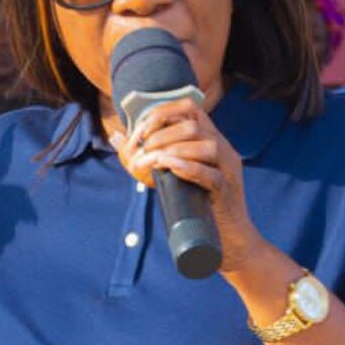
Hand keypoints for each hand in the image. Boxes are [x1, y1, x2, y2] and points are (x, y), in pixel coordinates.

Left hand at [108, 98, 269, 273]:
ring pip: (206, 144)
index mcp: (210, 138)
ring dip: (172, 150)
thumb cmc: (196, 204)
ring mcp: (228, 168)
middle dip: (160, 136)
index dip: (162, 114)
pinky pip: (211, 174)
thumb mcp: (170, 175)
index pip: (189, 107)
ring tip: (150, 162)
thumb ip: (148, 156)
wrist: (226, 237)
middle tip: (141, 154)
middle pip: (193, 125)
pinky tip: (169, 168)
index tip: (141, 133)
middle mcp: (222, 147)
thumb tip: (116, 138)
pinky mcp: (227, 190)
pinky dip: (188, 168)